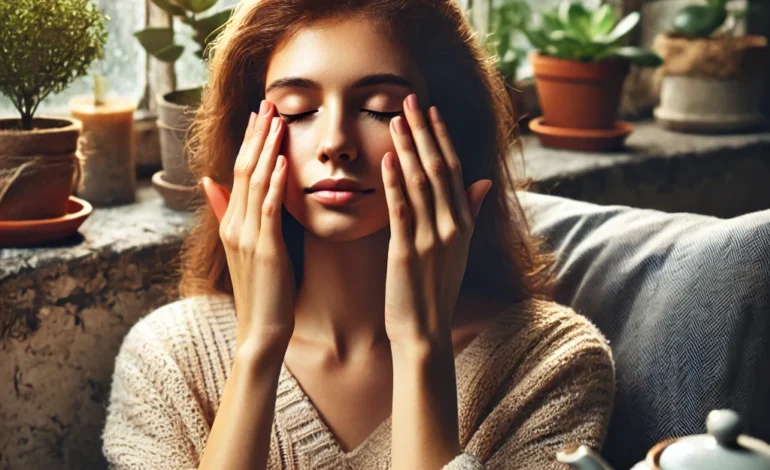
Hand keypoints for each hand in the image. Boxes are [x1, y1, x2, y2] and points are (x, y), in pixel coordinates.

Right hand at [202, 102, 295, 350]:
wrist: (261, 330)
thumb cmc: (261, 291)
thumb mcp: (243, 248)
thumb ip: (227, 213)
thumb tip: (210, 181)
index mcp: (230, 223)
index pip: (238, 172)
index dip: (249, 141)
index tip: (260, 115)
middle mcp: (234, 225)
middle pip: (244, 169)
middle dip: (257, 135)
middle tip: (268, 103)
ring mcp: (247, 237)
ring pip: (256, 183)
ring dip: (267, 149)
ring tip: (277, 120)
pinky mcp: (265, 250)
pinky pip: (270, 210)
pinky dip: (276, 183)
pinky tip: (283, 161)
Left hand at [382, 94, 492, 346]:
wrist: (424, 331)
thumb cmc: (436, 290)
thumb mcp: (459, 250)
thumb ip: (469, 213)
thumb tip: (484, 181)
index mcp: (462, 224)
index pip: (454, 171)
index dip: (441, 138)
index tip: (431, 111)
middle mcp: (451, 227)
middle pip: (438, 169)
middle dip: (423, 132)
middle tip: (410, 99)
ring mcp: (431, 239)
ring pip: (420, 183)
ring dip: (408, 148)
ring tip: (396, 119)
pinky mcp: (407, 252)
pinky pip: (401, 211)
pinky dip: (394, 183)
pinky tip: (387, 159)